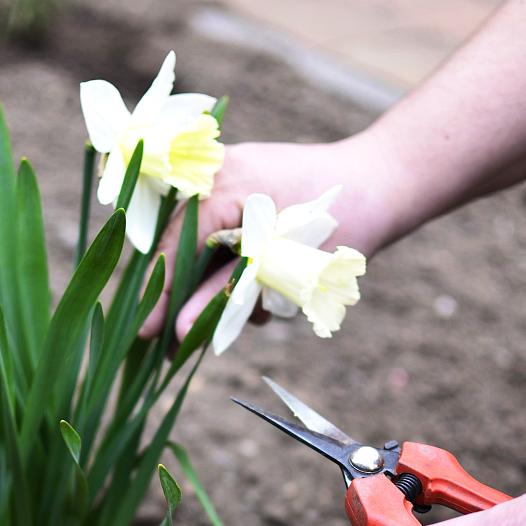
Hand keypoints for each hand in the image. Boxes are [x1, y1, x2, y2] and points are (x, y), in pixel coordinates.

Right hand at [138, 136, 395, 341]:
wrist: (381, 185)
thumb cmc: (333, 221)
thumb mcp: (275, 266)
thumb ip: (222, 296)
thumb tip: (177, 330)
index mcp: (218, 184)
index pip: (170, 247)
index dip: (157, 294)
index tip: (144, 332)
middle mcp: (217, 181)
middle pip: (184, 253)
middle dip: (197, 297)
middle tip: (183, 344)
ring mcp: (233, 191)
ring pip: (209, 255)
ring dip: (230, 291)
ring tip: (265, 307)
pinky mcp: (250, 207)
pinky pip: (230, 246)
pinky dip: (247, 275)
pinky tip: (275, 291)